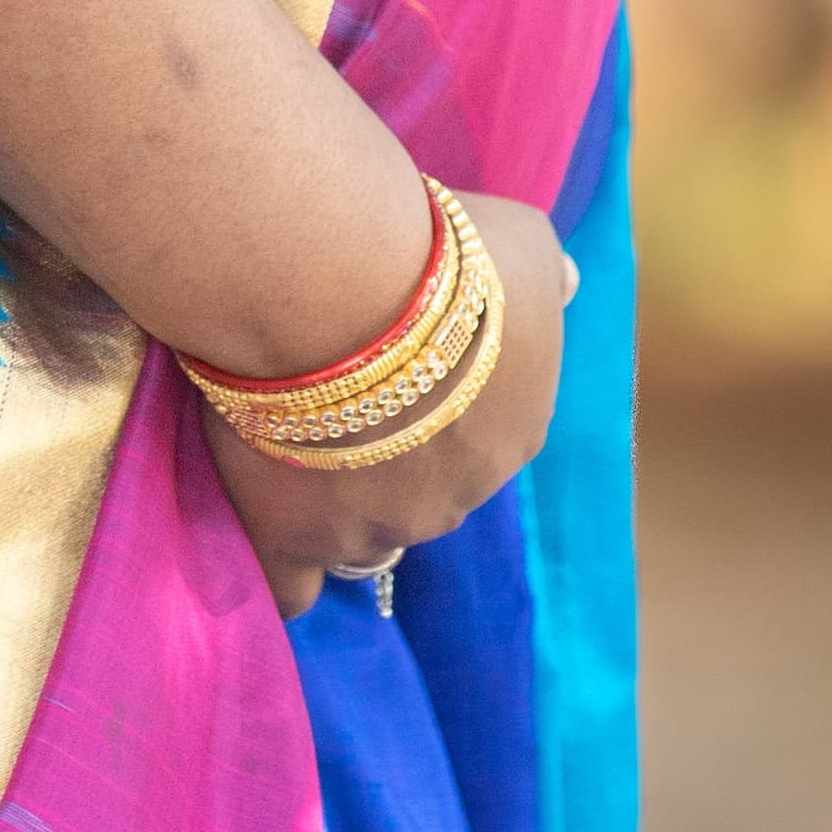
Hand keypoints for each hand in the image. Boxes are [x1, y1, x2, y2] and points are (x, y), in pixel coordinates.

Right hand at [201, 193, 571, 623]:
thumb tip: (563, 285)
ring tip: (287, 437)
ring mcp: (374, 527)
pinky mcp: (294, 538)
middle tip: (340, 387)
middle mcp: (456, 497)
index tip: (395, 355)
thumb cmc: (430, 254)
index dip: (439, 400)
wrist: (332, 283)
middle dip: (389, 451)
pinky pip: (291, 587)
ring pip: (360, 531)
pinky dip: (283, 568)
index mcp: (514, 430)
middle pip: (424, 489)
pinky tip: (268, 531)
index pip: (484, 434)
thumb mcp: (521, 245)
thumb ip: (541, 277)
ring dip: (335, 496)